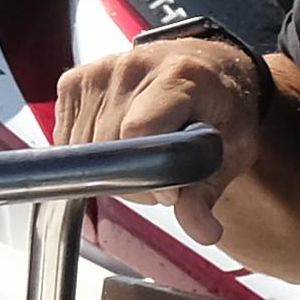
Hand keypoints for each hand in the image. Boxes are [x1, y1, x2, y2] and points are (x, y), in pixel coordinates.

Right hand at [53, 29, 260, 222]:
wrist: (207, 67)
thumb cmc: (221, 108)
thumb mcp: (232, 151)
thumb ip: (208, 192)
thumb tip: (202, 232)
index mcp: (180, 77)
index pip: (138, 133)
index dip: (148, 174)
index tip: (170, 188)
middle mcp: (133, 67)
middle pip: (107, 148)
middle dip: (131, 179)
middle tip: (161, 172)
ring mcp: (98, 71)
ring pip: (82, 149)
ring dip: (108, 169)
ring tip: (140, 155)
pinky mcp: (73, 80)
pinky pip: (66, 140)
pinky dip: (89, 153)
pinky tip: (117, 140)